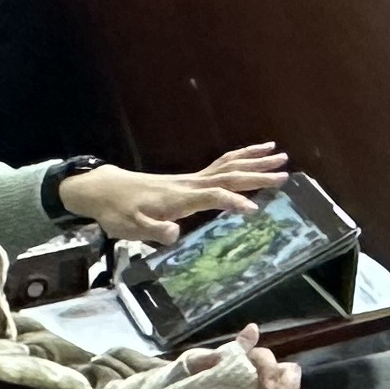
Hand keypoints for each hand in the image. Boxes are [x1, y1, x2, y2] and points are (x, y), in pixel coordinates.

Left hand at [60, 143, 283, 248]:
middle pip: (229, 175)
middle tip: (285, 174)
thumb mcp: (130, 227)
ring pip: (229, 166)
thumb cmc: (118, 211)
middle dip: (257, 175)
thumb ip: (153, 231)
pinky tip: (251, 156)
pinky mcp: (189, 179)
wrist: (104, 190)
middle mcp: (190, 184)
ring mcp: (191, 179)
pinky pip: (220, 164)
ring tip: (279, 154)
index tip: (254, 210)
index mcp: (180, 198)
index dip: (233, 202)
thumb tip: (174, 234)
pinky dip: (239, 157)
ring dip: (254, 160)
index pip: (213, 196)